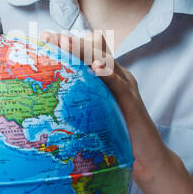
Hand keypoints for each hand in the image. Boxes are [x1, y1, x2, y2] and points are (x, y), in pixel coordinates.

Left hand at [41, 29, 172, 183]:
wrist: (148, 157)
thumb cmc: (119, 137)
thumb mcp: (96, 115)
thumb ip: (81, 103)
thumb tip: (50, 103)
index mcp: (108, 77)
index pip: (87, 51)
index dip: (67, 42)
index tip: (44, 37)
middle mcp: (119, 76)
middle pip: (94, 50)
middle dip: (71, 41)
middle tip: (48, 36)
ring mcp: (127, 86)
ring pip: (105, 61)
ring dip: (84, 50)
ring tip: (65, 42)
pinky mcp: (132, 102)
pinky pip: (119, 84)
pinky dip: (108, 74)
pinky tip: (95, 68)